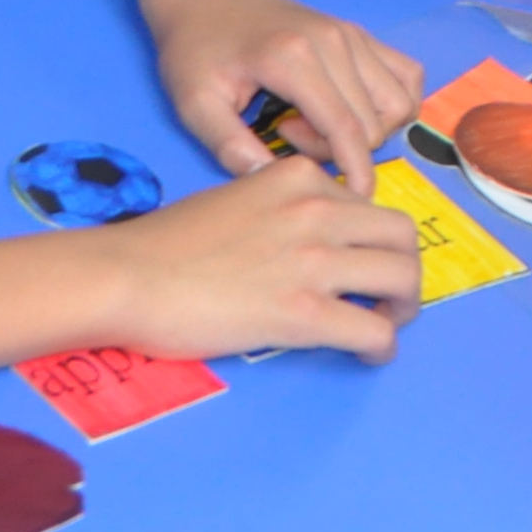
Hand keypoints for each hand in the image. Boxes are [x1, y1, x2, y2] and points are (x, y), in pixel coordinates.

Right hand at [95, 157, 421, 364]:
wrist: (128, 276)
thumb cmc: (166, 243)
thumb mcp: (235, 196)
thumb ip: (280, 206)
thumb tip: (306, 235)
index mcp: (298, 177)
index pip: (367, 203)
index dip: (370, 238)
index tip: (359, 261)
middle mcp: (315, 210)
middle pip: (401, 235)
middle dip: (404, 266)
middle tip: (387, 293)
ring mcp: (312, 261)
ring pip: (402, 279)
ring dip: (403, 305)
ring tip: (384, 322)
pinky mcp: (303, 313)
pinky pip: (375, 330)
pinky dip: (382, 347)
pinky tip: (368, 355)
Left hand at [140, 0, 419, 187]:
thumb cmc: (195, 48)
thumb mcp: (194, 103)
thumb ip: (229, 146)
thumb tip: (270, 182)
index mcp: (294, 59)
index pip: (346, 128)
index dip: (355, 171)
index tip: (348, 198)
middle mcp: (334, 41)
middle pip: (373, 122)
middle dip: (341, 150)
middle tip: (287, 137)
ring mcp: (351, 33)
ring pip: (398, 101)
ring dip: (370, 129)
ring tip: (317, 124)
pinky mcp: (359, 33)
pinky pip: (406, 75)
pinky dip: (393, 103)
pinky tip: (353, 111)